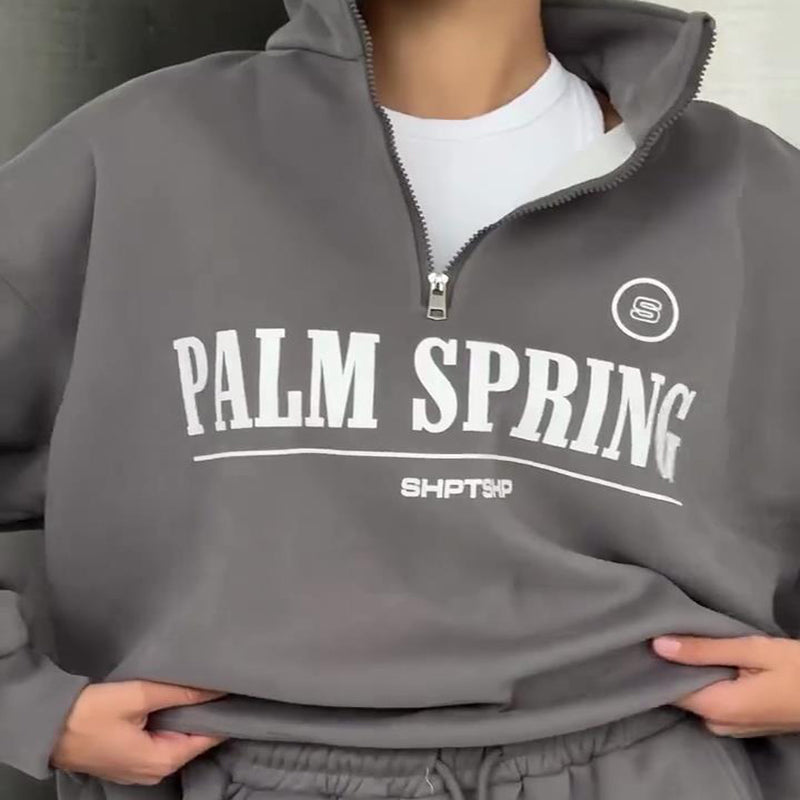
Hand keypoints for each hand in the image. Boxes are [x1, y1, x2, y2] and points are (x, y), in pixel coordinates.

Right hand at [50, 679, 228, 784]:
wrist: (48, 727)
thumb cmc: (91, 714)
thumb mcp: (139, 697)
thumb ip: (179, 693)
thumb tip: (216, 689)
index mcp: (162, 760)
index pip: (208, 739)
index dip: (224, 715)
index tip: (237, 692)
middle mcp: (156, 770)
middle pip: (195, 739)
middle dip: (207, 713)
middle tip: (222, 682)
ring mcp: (142, 767)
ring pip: (178, 738)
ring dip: (187, 715)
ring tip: (203, 686)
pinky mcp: (131, 757)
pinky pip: (162, 739)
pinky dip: (171, 721)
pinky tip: (176, 700)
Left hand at [651, 634, 799, 736]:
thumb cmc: (799, 670)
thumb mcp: (753, 650)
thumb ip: (704, 649)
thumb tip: (658, 644)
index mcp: (718, 709)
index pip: (667, 690)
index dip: (653, 666)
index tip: (642, 641)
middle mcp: (719, 725)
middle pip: (679, 693)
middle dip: (671, 665)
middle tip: (662, 633)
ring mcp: (731, 728)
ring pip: (695, 696)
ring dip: (691, 672)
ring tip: (683, 641)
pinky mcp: (741, 723)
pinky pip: (710, 701)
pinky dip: (706, 681)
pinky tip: (706, 660)